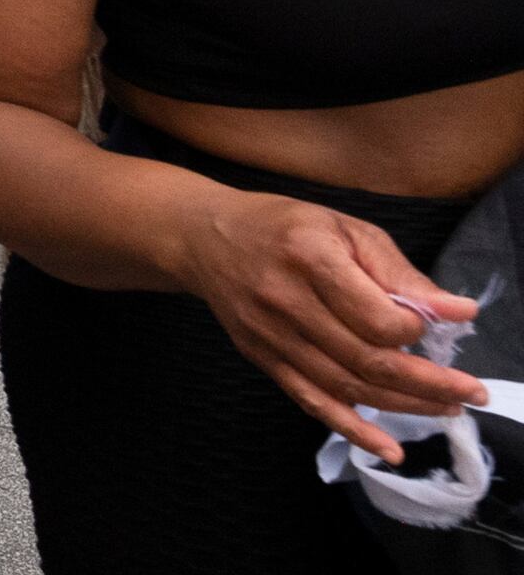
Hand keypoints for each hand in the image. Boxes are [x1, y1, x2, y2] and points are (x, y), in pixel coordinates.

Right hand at [175, 187, 483, 460]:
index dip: (416, 331)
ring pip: (347, 387)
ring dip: (404, 406)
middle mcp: (286, 300)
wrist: (205, 238)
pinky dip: (353, 430)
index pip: (377, 318)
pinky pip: (312, 402)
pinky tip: (389, 450)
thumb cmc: (286, 227)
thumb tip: (459, 312)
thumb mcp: (346, 230)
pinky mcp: (263, 359)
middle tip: (471, 392)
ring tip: (445, 409)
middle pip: (368, 360)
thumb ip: (400, 273)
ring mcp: (271, 336)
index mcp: (311, 257)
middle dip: (430, 383)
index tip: (437, 326)